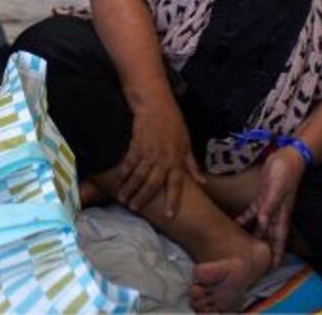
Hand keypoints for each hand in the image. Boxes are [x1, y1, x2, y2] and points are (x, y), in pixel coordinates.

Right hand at [113, 100, 203, 217]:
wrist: (156, 105)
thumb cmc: (174, 123)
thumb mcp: (187, 144)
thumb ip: (192, 165)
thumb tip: (202, 183)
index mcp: (176, 160)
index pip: (176, 185)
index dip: (173, 201)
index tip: (169, 215)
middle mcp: (162, 159)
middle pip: (152, 184)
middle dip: (143, 198)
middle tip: (135, 209)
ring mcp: (148, 153)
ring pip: (138, 176)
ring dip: (130, 189)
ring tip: (124, 199)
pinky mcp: (136, 145)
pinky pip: (128, 163)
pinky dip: (123, 173)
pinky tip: (119, 181)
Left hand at [237, 146, 304, 253]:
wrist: (286, 157)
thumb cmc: (284, 173)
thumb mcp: (276, 189)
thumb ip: (269, 205)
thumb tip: (263, 222)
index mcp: (281, 214)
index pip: (279, 239)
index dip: (277, 253)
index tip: (274, 267)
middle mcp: (275, 213)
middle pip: (269, 236)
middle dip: (265, 250)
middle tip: (255, 263)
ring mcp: (268, 206)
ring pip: (260, 227)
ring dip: (253, 236)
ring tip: (243, 247)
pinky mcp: (262, 197)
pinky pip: (252, 212)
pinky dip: (245, 219)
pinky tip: (235, 224)